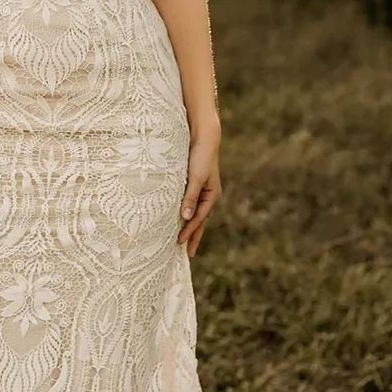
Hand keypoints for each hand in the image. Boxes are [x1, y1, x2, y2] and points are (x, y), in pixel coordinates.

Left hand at [178, 127, 220, 258]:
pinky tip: (180, 219)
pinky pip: (190, 204)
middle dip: (194, 236)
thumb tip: (186, 217)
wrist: (203, 138)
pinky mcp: (194, 184)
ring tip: (183, 241)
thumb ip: (190, 197)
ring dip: (190, 227)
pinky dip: (186, 213)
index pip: (199, 219)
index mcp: (212, 195)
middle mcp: (208, 195)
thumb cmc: (200, 157)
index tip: (179, 243)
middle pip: (200, 220)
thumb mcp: (196, 178)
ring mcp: (202, 190)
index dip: (189, 231)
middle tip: (188, 253)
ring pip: (195, 213)